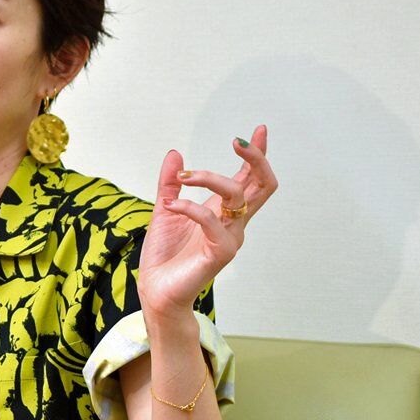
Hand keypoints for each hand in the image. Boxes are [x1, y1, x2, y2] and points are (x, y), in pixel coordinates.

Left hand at [137, 124, 277, 316]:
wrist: (156, 289)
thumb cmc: (165, 254)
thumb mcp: (165, 210)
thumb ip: (171, 184)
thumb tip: (175, 154)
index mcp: (224, 212)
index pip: (251, 180)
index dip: (257, 155)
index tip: (259, 130)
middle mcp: (233, 223)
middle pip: (262, 186)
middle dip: (256, 159)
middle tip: (237, 141)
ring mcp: (230, 238)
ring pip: (238, 195)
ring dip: (209, 178)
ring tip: (182, 179)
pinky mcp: (220, 253)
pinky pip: (212, 220)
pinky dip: (190, 206)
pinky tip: (171, 205)